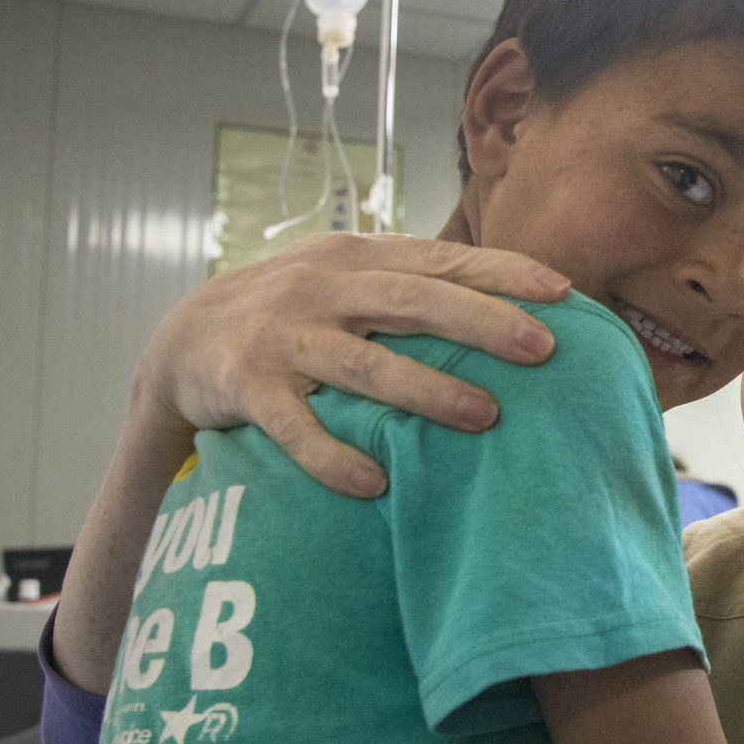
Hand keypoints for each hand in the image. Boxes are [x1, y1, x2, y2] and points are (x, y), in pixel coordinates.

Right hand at [135, 231, 570, 496]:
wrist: (181, 339)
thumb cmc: (297, 313)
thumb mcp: (348, 281)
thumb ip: (416, 288)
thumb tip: (518, 312)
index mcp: (358, 258)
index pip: (441, 259)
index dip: (502, 272)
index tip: (562, 293)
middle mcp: (321, 289)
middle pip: (411, 301)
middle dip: (480, 322)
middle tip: (543, 349)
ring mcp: (282, 338)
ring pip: (362, 364)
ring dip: (425, 391)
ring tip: (485, 416)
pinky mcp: (245, 388)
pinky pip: (294, 427)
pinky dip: (333, 457)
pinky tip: (376, 485)